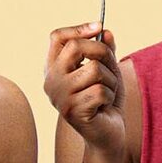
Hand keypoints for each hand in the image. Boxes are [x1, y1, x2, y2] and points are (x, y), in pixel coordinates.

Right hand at [43, 22, 124, 150]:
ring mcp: (60, 97)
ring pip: (95, 70)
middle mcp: (51, 81)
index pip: (57, 37)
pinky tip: (104, 106)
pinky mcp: (72, 111)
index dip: (78, 29)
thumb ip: (105, 51)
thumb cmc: (104, 101)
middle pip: (76, 47)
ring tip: (107, 92)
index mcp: (54, 68)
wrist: (107, 135)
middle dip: (103, 53)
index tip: (99, 27)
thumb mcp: (107, 70)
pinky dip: (110, 96)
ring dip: (111, 80)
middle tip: (111, 67)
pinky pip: (100, 90)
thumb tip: (106, 32)